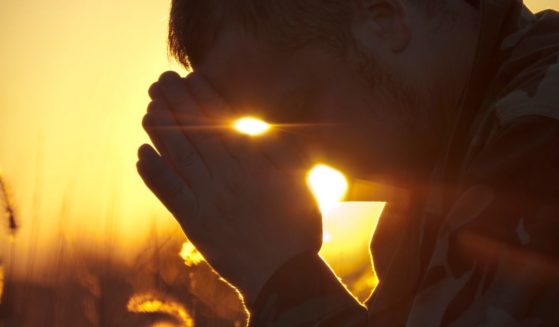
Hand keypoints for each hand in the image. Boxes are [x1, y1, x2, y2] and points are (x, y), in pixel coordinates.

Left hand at [137, 71, 322, 303]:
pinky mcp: (194, 222)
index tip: (189, 78)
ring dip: (160, 132)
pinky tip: (141, 155)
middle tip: (160, 83)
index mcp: (250, 164)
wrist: (282, 274)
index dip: (202, 99)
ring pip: (178, 157)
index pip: (221, 123)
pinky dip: (153, 173)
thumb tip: (258, 131)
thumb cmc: (298, 227)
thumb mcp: (301, 183)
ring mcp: (206, 199)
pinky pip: (169, 193)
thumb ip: (280, 154)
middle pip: (195, 133)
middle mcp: (224, 176)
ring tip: (147, 110)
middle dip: (177, 104)